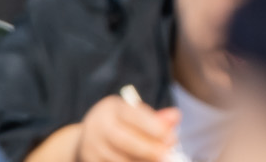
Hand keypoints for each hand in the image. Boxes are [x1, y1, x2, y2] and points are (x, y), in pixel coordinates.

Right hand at [67, 90, 181, 161]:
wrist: (89, 138)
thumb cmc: (121, 124)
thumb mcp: (134, 114)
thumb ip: (155, 117)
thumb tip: (176, 117)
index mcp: (112, 108)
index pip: (133, 115)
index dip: (153, 126)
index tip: (171, 136)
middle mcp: (98, 127)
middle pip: (124, 141)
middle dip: (149, 149)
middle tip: (168, 155)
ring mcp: (92, 148)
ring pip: (121, 159)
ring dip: (143, 161)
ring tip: (159, 159)